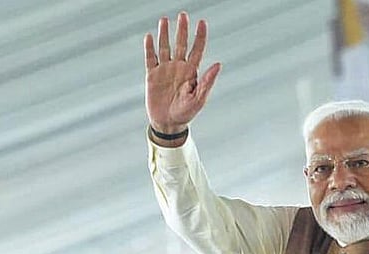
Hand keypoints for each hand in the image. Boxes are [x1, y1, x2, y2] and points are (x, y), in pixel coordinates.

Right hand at [144, 12, 220, 134]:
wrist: (168, 124)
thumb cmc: (186, 113)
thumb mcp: (199, 99)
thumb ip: (207, 81)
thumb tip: (219, 64)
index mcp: (192, 72)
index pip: (197, 49)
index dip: (200, 36)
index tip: (202, 22)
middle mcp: (178, 67)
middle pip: (181, 44)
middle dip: (182, 29)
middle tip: (183, 15)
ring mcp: (165, 70)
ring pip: (165, 47)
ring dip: (164, 34)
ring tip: (164, 20)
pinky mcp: (152, 76)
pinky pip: (150, 58)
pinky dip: (149, 48)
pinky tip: (149, 36)